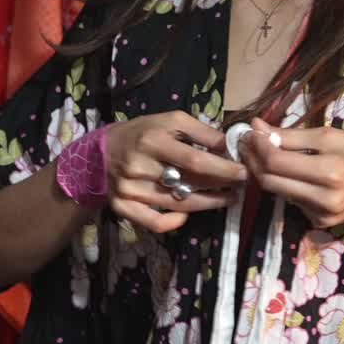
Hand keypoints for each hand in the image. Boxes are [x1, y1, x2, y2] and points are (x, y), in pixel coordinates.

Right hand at [105, 111, 246, 233]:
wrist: (100, 152)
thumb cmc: (142, 133)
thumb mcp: (170, 121)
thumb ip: (201, 131)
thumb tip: (230, 145)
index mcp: (152, 141)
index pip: (194, 160)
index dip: (222, 169)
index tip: (243, 172)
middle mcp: (140, 167)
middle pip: (188, 184)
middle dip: (220, 186)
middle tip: (240, 186)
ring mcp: (130, 190)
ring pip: (177, 205)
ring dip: (207, 204)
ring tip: (227, 199)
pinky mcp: (123, 207)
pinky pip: (154, 222)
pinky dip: (174, 222)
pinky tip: (188, 215)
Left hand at [239, 118, 343, 229]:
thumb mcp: (333, 136)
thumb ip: (293, 136)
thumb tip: (259, 128)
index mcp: (329, 172)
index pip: (276, 162)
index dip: (257, 145)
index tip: (250, 130)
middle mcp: (323, 199)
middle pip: (270, 181)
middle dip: (254, 160)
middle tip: (248, 142)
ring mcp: (321, 215)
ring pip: (279, 192)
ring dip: (266, 172)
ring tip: (264, 152)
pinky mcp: (321, 223)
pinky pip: (293, 202)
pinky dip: (287, 186)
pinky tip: (293, 174)